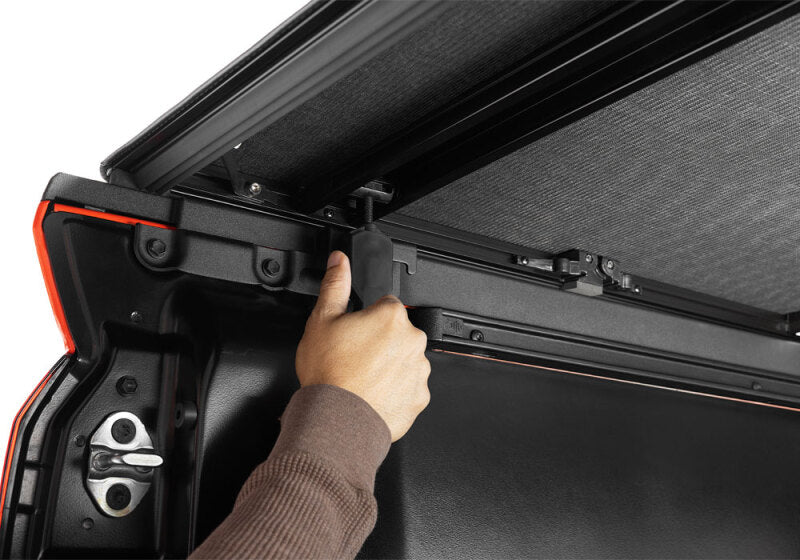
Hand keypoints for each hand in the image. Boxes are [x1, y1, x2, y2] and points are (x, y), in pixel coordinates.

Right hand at [295, 251, 430, 440]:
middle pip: (397, 333)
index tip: (354, 333)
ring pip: (404, 360)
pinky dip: (395, 391)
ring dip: (389, 366)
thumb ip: (335, 285)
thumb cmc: (329, 373)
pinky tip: (372, 394)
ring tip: (361, 378)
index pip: (385, 305)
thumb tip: (339, 261)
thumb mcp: (321, 320)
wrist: (336, 419)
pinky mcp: (419, 397)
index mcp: (391, 317)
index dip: (367, 318)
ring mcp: (419, 371)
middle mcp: (412, 341)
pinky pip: (408, 388)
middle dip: (380, 342)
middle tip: (354, 356)